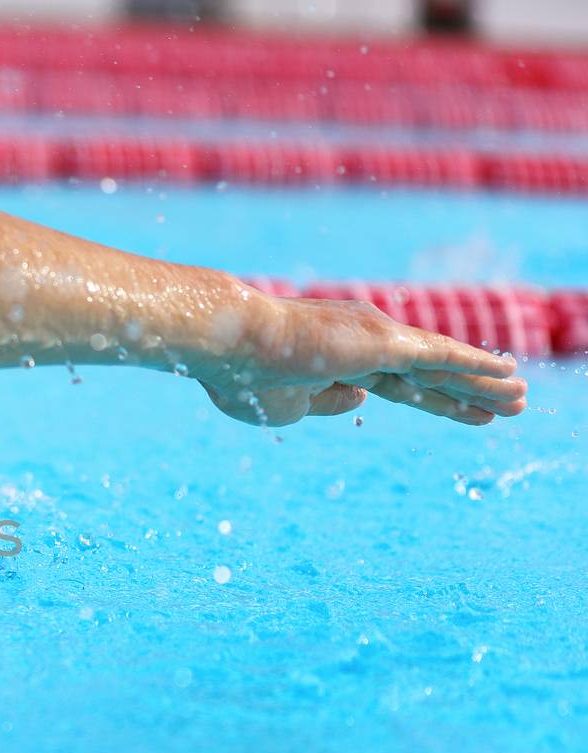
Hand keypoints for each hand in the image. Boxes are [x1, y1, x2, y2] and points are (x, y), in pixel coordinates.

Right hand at [195, 296, 527, 427]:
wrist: (231, 344)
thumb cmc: (243, 376)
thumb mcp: (286, 406)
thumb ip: (326, 403)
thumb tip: (362, 400)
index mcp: (341, 363)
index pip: (398, 385)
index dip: (433, 400)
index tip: (461, 411)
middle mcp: (366, 345)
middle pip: (430, 376)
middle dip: (468, 393)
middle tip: (509, 405)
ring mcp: (378, 340)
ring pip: (444, 367)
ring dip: (485, 385)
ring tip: (522, 399)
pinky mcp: (385, 342)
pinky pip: (443, 358)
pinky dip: (477, 367)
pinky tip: (509, 376)